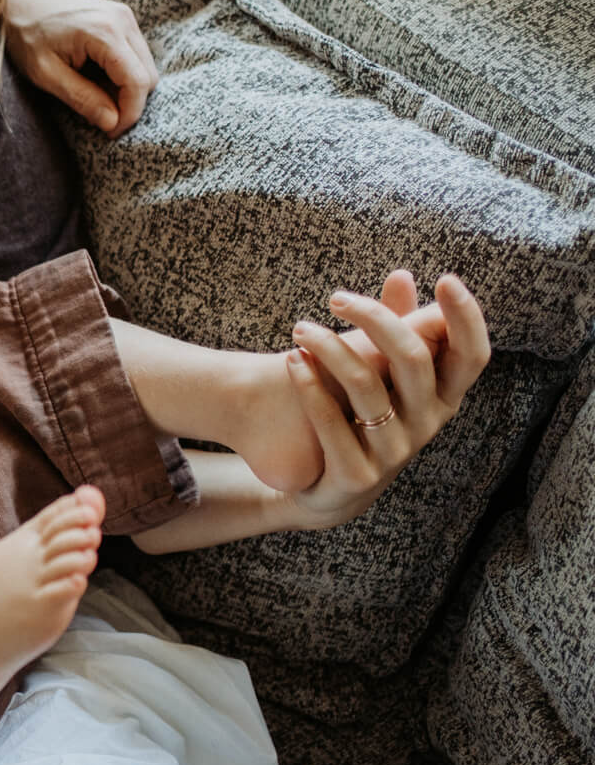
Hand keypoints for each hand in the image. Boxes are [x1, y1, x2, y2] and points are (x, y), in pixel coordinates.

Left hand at [2, 0, 156, 135]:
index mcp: (106, 32)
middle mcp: (123, 20)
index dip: (129, 114)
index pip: (138, 82)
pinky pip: (135, 56)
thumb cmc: (25, 34)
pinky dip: (122, 74)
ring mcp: (125, 17)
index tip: (110, 131)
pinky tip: (96, 78)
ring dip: (126, 89)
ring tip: (93, 95)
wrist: (19, 0)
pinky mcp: (121, 19)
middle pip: (148, 76)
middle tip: (99, 116)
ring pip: (145, 67)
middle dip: (129, 103)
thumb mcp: (46, 73)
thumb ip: (81, 98)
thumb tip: (112, 122)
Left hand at [282, 272, 490, 530]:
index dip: (468, 318)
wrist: (331, 491)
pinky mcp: (358, 473)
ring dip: (329, 347)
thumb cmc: (364, 420)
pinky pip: (331, 422)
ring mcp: (394, 452)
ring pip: (365, 385)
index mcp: (443, 397)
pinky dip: (309, 386)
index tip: (446, 279)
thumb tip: (402, 274)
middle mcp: (427, 424)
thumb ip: (396, 327)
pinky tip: (291, 359)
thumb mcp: (385, 377)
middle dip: (375, 319)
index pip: (472, 355)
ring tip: (300, 329)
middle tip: (336, 297)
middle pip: (414, 358)